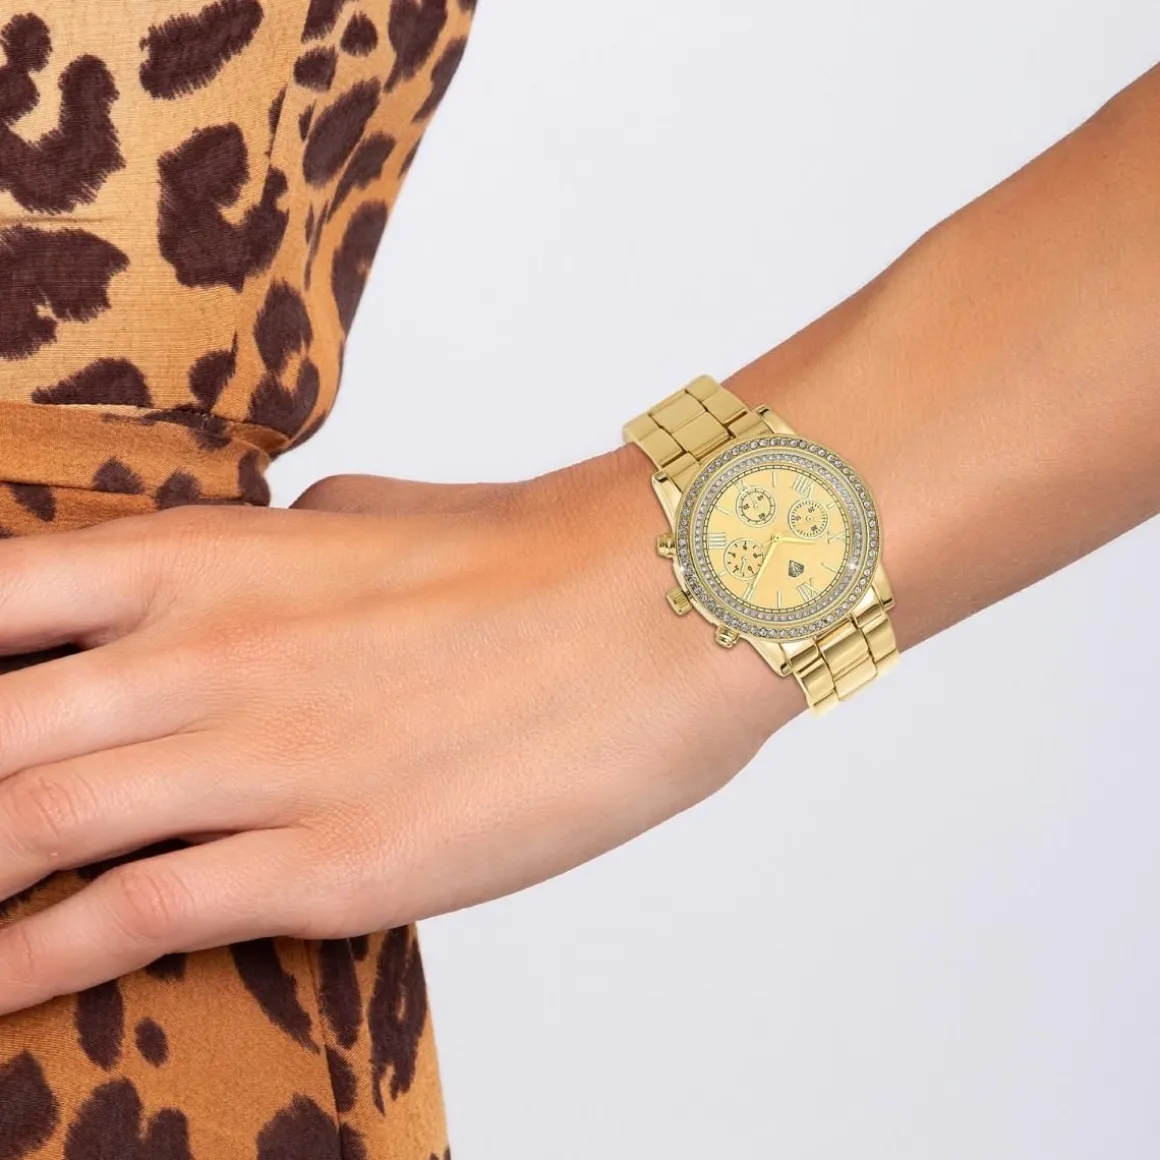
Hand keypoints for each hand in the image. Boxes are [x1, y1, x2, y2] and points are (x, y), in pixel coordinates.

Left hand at [0, 448, 789, 1012]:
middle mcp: (204, 655)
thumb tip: (266, 549)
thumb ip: (287, 541)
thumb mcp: (376, 518)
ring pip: (26, 825)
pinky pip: (132, 920)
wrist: (658, 609)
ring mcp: (259, 761)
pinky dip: (36, 961)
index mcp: (208, 557)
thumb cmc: (533, 555)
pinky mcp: (329, 865)